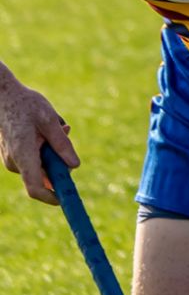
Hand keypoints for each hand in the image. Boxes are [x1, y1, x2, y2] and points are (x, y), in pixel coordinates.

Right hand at [0, 78, 77, 204]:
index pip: (35, 188)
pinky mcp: (13, 153)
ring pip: (41, 163)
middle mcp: (15, 162)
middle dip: (60, 162)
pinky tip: (48, 127)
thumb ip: (61, 144)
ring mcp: (12, 159)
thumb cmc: (26, 105)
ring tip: (56, 125)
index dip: (51, 197)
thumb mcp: (49, 120)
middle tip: (65, 133)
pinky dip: (45, 147)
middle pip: (43, 174)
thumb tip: (75, 166)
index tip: (66, 199)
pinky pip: (34, 157)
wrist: (3, 95)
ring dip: (54, 150)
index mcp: (23, 156)